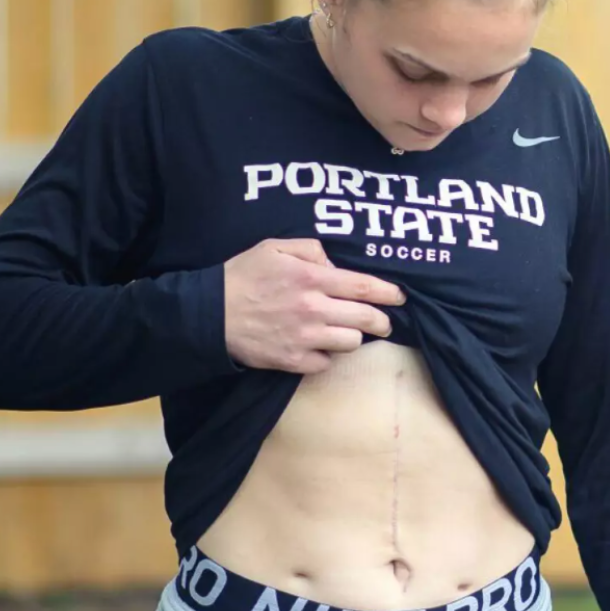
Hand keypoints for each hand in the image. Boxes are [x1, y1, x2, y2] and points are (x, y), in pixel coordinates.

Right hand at [221, 238, 403, 372]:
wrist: (210, 315)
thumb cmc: (242, 276)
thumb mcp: (274, 247)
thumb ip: (310, 250)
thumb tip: (333, 264)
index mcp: (312, 279)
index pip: (363, 287)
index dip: (388, 293)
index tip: (400, 296)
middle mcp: (313, 310)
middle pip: (365, 319)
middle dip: (382, 321)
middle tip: (385, 321)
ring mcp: (304, 338)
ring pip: (350, 343)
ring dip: (353, 337)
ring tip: (348, 332)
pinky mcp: (292, 361)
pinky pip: (325, 363)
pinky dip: (327, 356)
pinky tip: (320, 347)